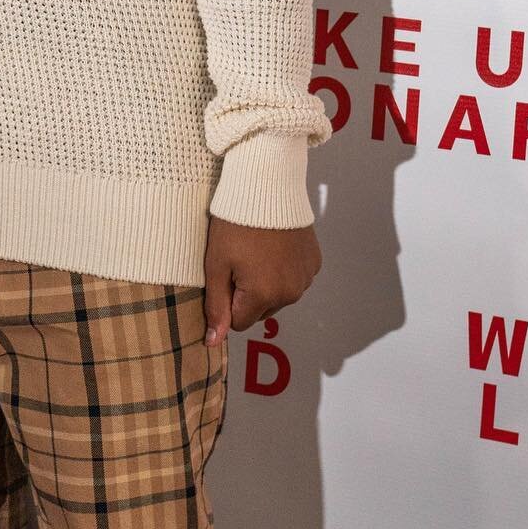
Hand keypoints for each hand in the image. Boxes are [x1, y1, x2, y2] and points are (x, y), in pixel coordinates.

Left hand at [203, 217, 320, 345]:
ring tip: (257, 249)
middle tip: (239, 258)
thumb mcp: (216, 263)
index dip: (227, 299)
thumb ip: (216, 306)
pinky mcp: (314, 263)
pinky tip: (275, 246)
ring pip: (279, 296)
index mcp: (263, 296)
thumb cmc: (235, 222)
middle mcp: (290, 293)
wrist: (266, 185)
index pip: (239, 322)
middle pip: (260, 310)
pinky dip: (284, 269)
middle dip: (247, 293)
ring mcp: (305, 278)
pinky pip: (295, 279)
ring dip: (267, 282)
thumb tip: (213, 342)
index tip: (225, 273)